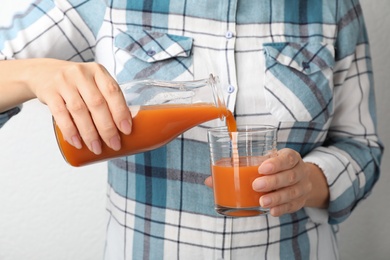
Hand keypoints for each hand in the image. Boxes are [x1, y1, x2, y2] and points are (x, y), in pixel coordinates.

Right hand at [26, 59, 131, 153]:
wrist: (43, 72)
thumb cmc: (77, 83)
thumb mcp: (94, 83)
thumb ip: (107, 99)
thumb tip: (123, 128)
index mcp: (98, 72)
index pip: (112, 91)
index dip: (120, 111)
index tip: (126, 130)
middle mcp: (81, 74)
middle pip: (97, 103)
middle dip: (107, 128)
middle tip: (114, 144)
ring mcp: (64, 82)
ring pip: (79, 111)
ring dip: (89, 133)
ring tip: (96, 148)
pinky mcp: (49, 92)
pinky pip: (60, 114)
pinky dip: (70, 131)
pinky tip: (77, 142)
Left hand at [204, 148, 328, 216]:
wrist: (297, 178)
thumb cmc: (271, 167)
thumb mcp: (260, 162)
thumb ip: (238, 168)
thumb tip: (209, 180)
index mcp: (289, 157)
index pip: (287, 158)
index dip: (276, 163)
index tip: (261, 168)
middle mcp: (299, 170)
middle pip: (290, 176)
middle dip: (273, 181)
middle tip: (256, 186)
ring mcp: (303, 187)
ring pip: (293, 192)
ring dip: (277, 197)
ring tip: (262, 202)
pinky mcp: (300, 201)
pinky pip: (293, 206)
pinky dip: (282, 208)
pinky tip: (272, 211)